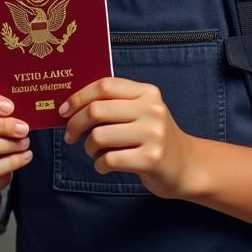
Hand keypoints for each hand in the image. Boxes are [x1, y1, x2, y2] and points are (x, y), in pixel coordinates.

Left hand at [58, 76, 195, 199]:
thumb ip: (115, 103)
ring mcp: (153, 134)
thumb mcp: (142, 111)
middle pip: (97, 110)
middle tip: (69, 136)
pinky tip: (106, 165)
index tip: (64, 110)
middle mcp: (151, 109)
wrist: (187, 166)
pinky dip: (99, 165)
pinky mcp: (151, 159)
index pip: (105, 85)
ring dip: (88, 148)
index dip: (79, 97)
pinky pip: (109, 160)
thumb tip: (72, 105)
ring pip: (99, 136)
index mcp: (147, 92)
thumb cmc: (154, 138)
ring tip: (96, 153)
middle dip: (75, 124)